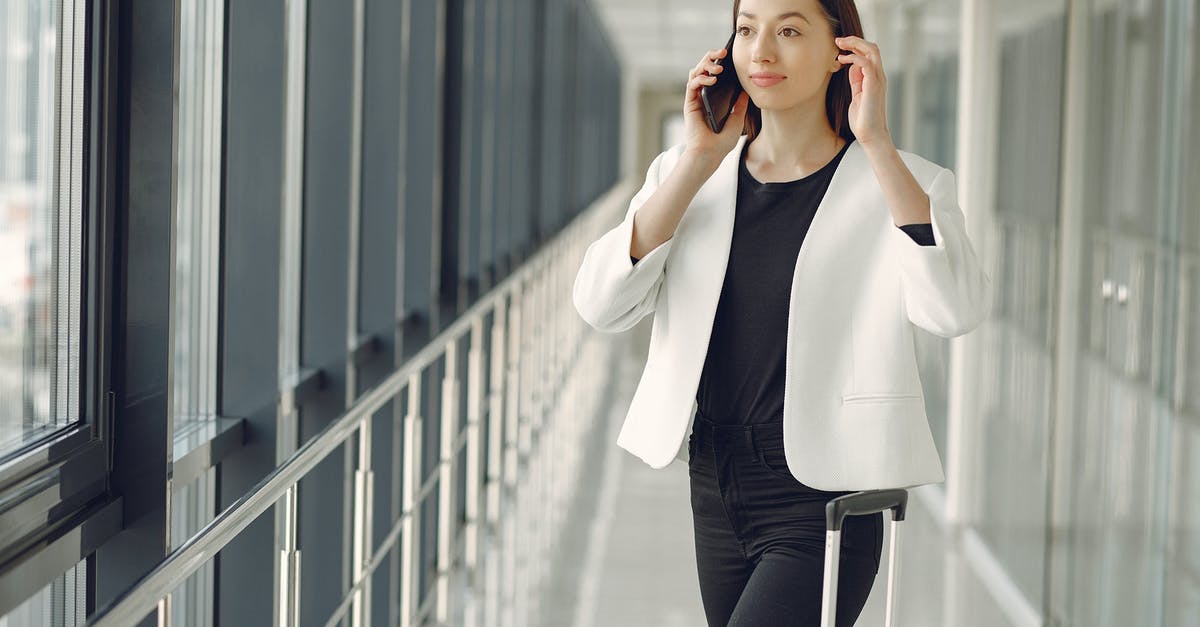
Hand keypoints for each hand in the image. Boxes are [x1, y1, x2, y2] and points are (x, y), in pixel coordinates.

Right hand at [682, 47, 749, 164]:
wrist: (710, 153)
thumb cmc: (722, 141)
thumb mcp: (737, 119)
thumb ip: (740, 104)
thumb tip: (745, 90)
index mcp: (714, 99)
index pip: (715, 74)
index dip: (720, 62)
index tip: (731, 55)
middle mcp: (703, 96)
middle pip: (704, 68)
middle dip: (711, 56)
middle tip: (723, 51)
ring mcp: (695, 99)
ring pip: (696, 72)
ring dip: (706, 64)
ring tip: (719, 66)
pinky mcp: (689, 103)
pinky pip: (692, 83)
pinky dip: (701, 78)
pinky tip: (712, 78)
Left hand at [835, 36, 891, 147]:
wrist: (870, 135)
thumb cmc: (863, 119)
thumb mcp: (857, 95)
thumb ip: (857, 81)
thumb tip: (852, 67)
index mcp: (875, 78)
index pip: (869, 53)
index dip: (855, 46)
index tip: (840, 46)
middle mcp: (879, 76)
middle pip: (872, 47)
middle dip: (855, 40)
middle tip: (838, 40)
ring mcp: (878, 80)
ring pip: (871, 51)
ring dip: (854, 44)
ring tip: (839, 44)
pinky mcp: (873, 86)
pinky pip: (866, 64)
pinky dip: (854, 58)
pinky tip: (842, 60)